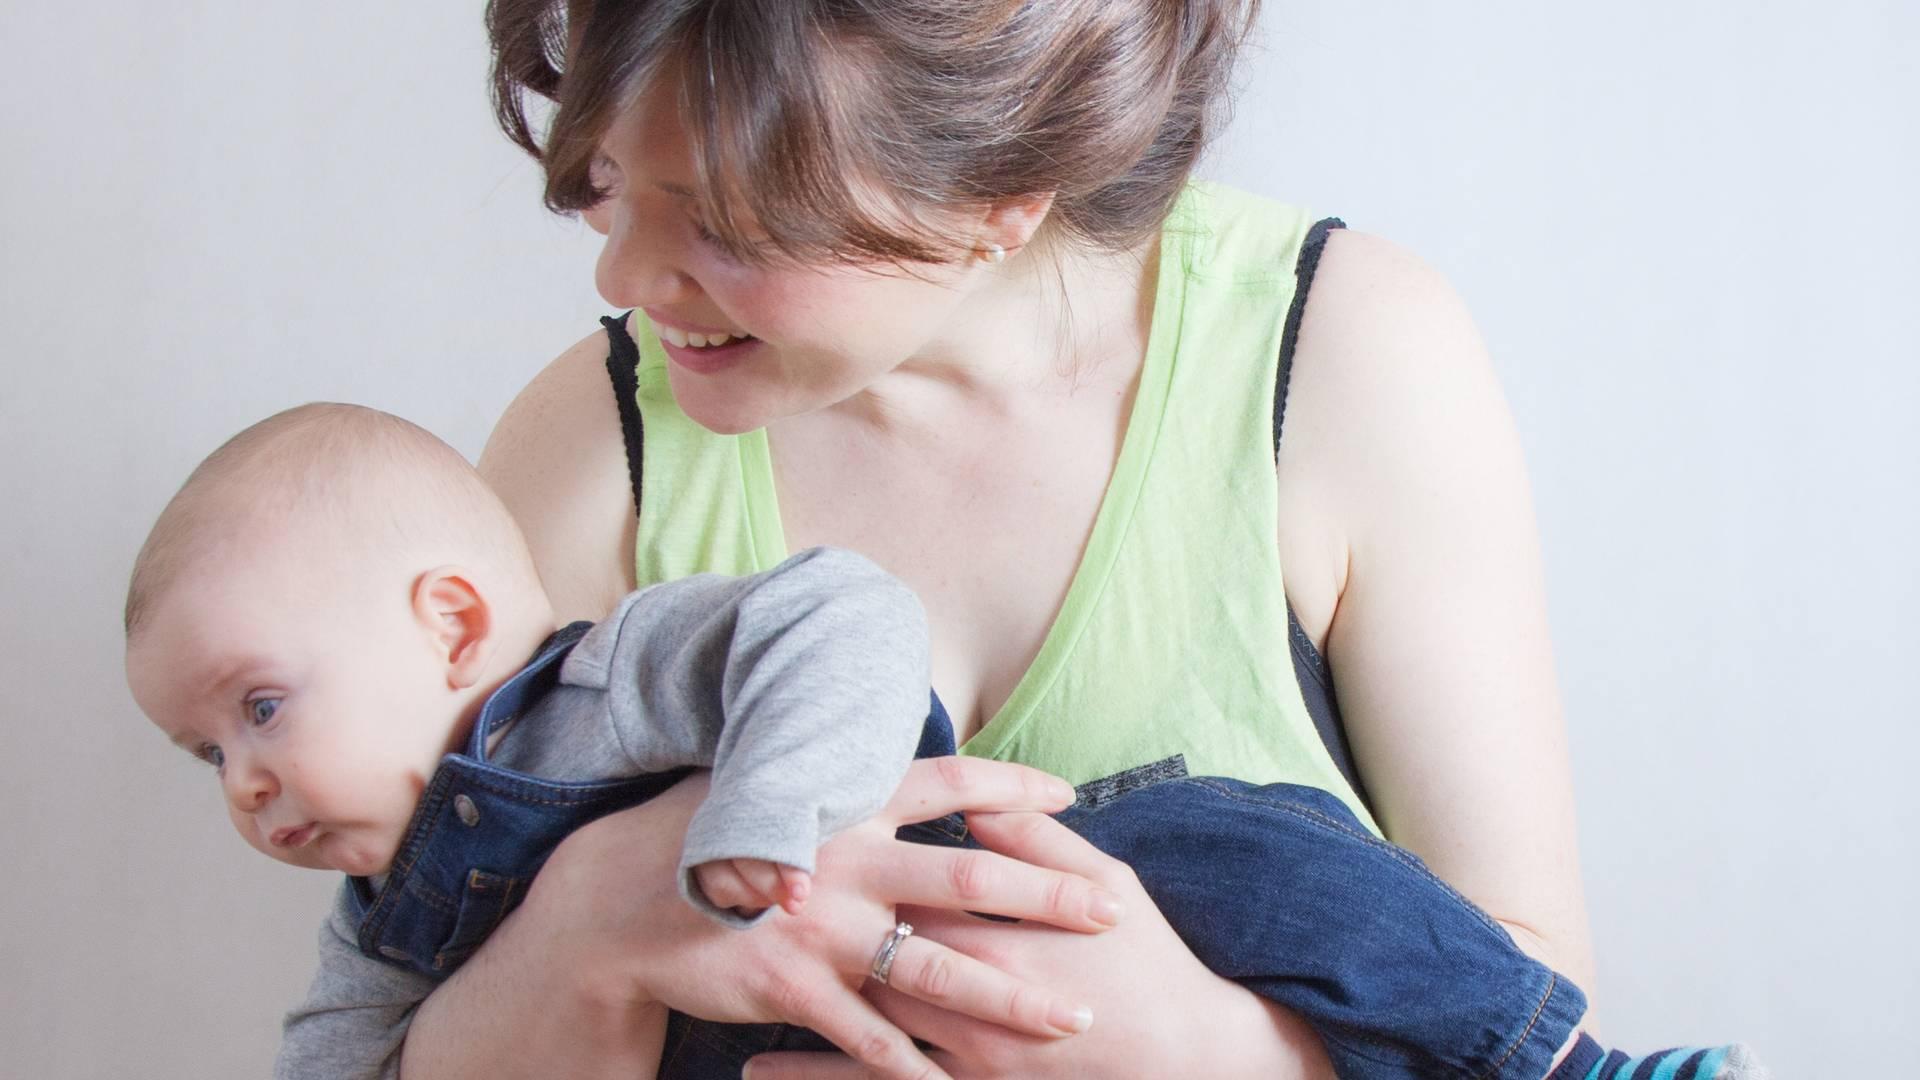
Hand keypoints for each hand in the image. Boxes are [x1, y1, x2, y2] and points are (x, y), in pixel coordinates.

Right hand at [517, 758, 1127, 1079]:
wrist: (614, 901)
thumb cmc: (701, 838)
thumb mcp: (774, 792)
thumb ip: (842, 788)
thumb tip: (896, 769)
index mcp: (846, 799)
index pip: (950, 783)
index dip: (1012, 790)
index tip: (1069, 797)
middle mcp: (845, 856)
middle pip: (969, 878)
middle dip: (1048, 899)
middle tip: (1113, 912)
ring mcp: (820, 925)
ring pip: (938, 968)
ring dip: (1009, 998)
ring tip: (1070, 1021)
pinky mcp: (792, 986)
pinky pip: (871, 1038)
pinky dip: (917, 1068)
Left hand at [745, 810, 1336, 1079]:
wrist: (1191, 1055)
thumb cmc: (1150, 960)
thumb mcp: (1107, 884)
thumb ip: (1037, 842)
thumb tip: (975, 804)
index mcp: (998, 931)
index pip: (908, 887)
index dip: (855, 860)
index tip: (808, 836)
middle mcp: (970, 994)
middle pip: (869, 954)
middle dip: (812, 932)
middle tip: (750, 907)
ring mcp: (966, 1053)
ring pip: (860, 1027)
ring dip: (792, 1012)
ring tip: (726, 1001)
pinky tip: (765, 1071)